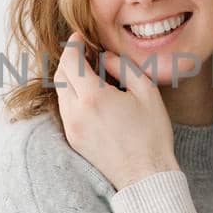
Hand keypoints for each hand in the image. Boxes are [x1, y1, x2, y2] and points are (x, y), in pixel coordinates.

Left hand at [54, 31, 178, 189]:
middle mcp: (76, 112)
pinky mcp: (73, 139)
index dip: (74, 44)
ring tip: (90, 72)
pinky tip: (90, 94)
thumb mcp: (147, 92)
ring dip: (70, 77)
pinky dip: (72, 94)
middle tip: (85, 51)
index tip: (80, 36)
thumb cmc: (152, 135)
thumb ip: (123, 67)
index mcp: (94, 98)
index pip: (71, 60)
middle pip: (60, 74)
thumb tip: (105, 57)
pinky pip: (65, 108)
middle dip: (69, 58)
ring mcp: (71, 127)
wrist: (145, 176)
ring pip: (60, 92)